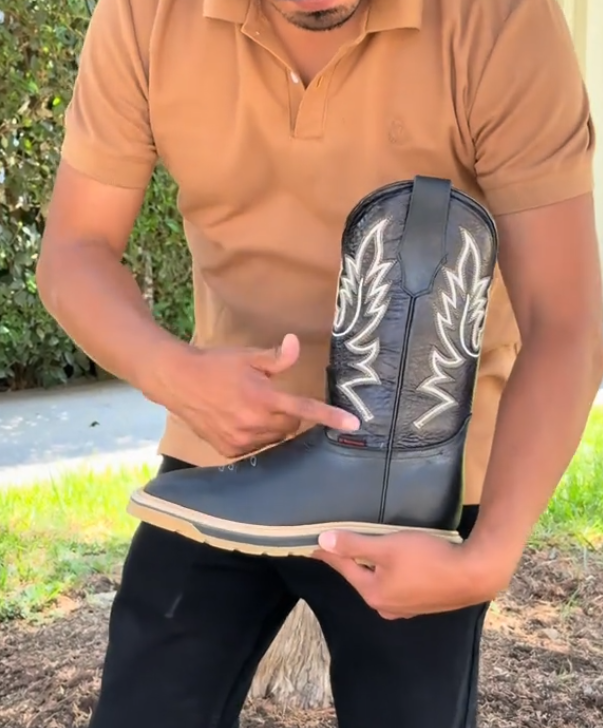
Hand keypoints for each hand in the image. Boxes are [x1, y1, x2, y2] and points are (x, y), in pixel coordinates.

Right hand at [146, 333, 359, 457]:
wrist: (178, 381)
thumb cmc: (215, 365)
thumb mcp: (248, 356)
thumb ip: (277, 357)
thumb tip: (296, 344)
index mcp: (263, 398)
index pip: (305, 409)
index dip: (331, 417)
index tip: (353, 423)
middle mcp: (254, 423)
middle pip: (291, 426)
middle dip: (289, 414)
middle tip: (272, 397)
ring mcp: (241, 440)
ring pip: (274, 439)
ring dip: (273, 426)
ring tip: (252, 408)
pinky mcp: (229, 450)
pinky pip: (255, 447)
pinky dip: (255, 436)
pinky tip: (240, 420)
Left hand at [313, 530, 514, 619]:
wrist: (473, 575)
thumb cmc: (428, 559)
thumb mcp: (387, 547)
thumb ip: (355, 545)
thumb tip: (324, 541)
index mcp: (373, 593)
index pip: (344, 569)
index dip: (329, 554)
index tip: (315, 547)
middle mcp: (386, 606)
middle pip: (360, 578)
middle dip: (349, 562)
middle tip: (337, 547)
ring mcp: (405, 608)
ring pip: (378, 583)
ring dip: (370, 568)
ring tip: (363, 554)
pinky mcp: (421, 604)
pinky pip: (395, 586)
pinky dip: (387, 574)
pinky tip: (392, 566)